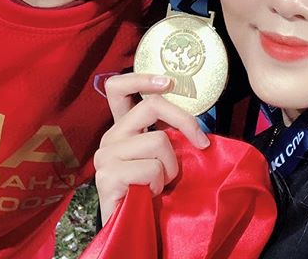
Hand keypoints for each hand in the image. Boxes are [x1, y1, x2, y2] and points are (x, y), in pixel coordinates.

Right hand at [93, 73, 209, 224]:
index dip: (142, 78)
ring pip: (158, 141)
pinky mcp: (107, 175)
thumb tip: (197, 124)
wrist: (134, 228)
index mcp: (123, 128)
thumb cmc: (152, 192)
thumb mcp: (164, 156)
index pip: (118, 88)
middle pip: (151, 106)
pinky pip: (151, 168)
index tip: (169, 82)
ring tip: (161, 183)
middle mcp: (111, 136)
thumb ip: (170, 134)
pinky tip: (148, 194)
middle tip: (201, 143)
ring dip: (171, 166)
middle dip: (185, 122)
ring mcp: (106, 155)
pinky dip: (158, 182)